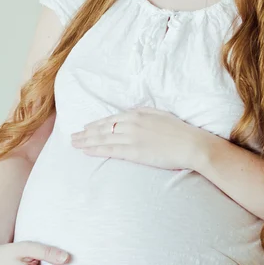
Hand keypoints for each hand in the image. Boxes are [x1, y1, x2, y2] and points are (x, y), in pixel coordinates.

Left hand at [71, 106, 200, 170]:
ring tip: (74, 144)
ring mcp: (131, 138)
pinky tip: (86, 151)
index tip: (86, 127)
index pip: (110, 119)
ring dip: (86, 141)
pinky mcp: (134, 152)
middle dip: (86, 133)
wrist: (190, 144)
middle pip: (103, 128)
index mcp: (137, 115)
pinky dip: (96, 150)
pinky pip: (110, 150)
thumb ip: (143, 113)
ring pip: (103, 139)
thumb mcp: (159, 114)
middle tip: (73, 136)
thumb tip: (132, 112)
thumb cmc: (178, 130)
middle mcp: (131, 124)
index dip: (96, 124)